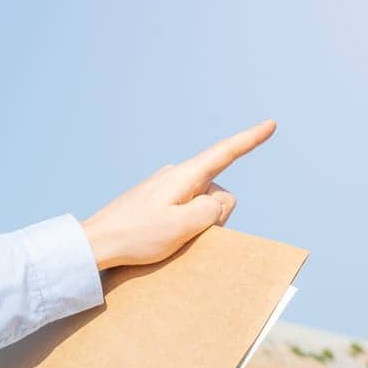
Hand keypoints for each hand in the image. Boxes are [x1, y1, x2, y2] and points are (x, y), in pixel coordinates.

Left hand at [80, 120, 275, 270]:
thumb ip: (213, 210)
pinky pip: (182, 210)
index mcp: (184, 176)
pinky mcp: (152, 201)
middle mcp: (174, 175)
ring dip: (195, 223)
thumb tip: (219, 203)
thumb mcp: (185, 226)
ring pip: (200, 203)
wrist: (96, 244)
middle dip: (214, 215)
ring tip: (165, 238)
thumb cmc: (137, 236)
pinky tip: (159, 238)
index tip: (271, 124)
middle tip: (184, 234)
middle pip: (215, 191)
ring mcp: (162, 187)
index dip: (250, 140)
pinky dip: (182, 225)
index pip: (225, 153)